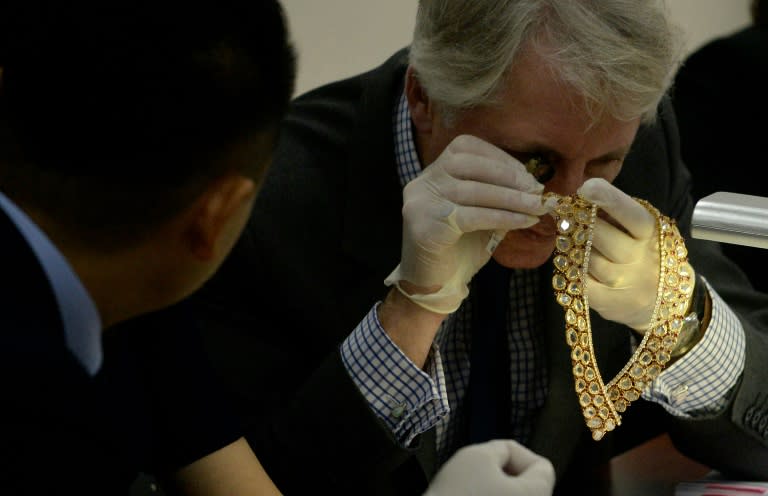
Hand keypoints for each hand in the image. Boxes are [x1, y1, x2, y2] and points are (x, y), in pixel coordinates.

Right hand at [385, 134, 546, 313]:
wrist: (434, 286)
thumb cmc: (460, 249)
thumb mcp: (481, 214)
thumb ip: (498, 196)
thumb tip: (534, 185)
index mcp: (432, 172)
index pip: (465, 147)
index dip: (500, 158)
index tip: (528, 176)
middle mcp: (422, 182)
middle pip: (469, 165)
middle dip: (508, 177)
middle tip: (537, 192)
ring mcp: (420, 203)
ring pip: (473, 191)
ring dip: (512, 198)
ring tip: (537, 207)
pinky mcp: (425, 226)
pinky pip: (472, 216)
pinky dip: (502, 217)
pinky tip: (524, 222)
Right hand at [423, 439, 554, 495]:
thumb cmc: (457, 494)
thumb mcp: (478, 455)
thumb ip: (500, 448)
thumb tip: (505, 456)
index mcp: (536, 494)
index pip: (542, 465)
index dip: (515, 454)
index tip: (491, 458)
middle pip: (528, 485)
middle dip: (504, 473)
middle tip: (478, 472)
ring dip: (493, 490)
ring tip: (469, 490)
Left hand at [577, 178, 693, 331]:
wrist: (661, 301)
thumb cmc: (642, 254)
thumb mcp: (639, 231)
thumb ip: (615, 214)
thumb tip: (580, 197)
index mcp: (650, 233)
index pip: (630, 214)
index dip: (608, 199)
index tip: (586, 187)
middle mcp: (639, 258)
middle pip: (599, 235)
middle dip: (579, 223)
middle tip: (567, 215)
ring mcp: (623, 282)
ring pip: (586, 259)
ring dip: (573, 247)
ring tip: (572, 240)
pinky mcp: (608, 302)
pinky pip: (579, 280)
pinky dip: (573, 270)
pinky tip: (576, 263)